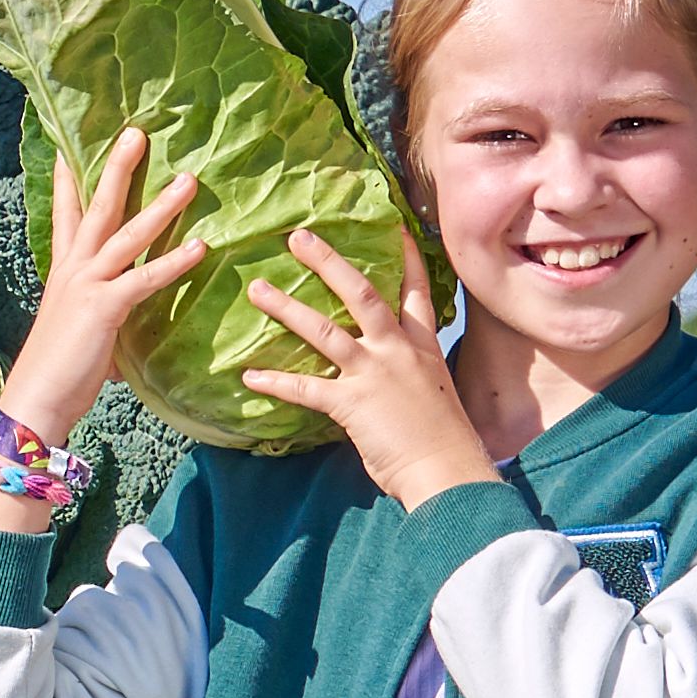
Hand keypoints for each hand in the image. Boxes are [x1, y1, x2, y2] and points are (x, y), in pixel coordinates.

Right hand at [2, 127, 214, 446]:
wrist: (35, 399)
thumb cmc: (58, 372)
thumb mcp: (82, 334)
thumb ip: (106, 321)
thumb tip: (123, 337)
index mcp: (64, 273)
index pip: (66, 217)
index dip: (68, 182)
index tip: (70, 150)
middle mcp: (73, 270)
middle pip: (97, 208)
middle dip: (117, 169)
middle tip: (136, 133)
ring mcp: (87, 285)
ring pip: (126, 234)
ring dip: (159, 206)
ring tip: (188, 180)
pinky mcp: (104, 308)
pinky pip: (144, 279)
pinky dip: (173, 262)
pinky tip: (199, 247)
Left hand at [239, 227, 490, 511]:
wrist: (447, 470)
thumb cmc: (441, 437)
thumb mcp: (431, 390)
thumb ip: (407, 371)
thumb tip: (386, 369)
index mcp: (421, 346)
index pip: (415, 291)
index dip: (405, 257)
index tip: (393, 227)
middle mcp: (397, 351)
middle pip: (361, 294)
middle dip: (328, 262)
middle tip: (298, 238)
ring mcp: (374, 373)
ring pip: (325, 330)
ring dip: (287, 308)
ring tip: (257, 289)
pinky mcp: (352, 403)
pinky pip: (305, 387)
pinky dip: (275, 382)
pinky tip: (249, 376)